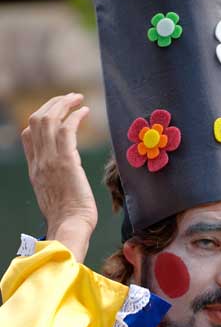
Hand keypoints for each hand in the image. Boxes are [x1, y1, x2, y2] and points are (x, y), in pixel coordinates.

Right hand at [21, 93, 97, 261]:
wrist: (69, 228)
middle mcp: (39, 162)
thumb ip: (55, 185)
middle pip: (36, 121)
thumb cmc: (68, 221)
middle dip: (52, 104)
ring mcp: (50, 160)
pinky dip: (75, 116)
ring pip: (49, 119)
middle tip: (69, 98)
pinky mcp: (66, 161)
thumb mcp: (55, 199)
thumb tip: (65, 182)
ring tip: (78, 98)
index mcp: (35, 171)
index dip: (41, 119)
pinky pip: (67, 129)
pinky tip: (85, 111)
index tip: (57, 113)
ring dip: (64, 104)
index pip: (28, 136)